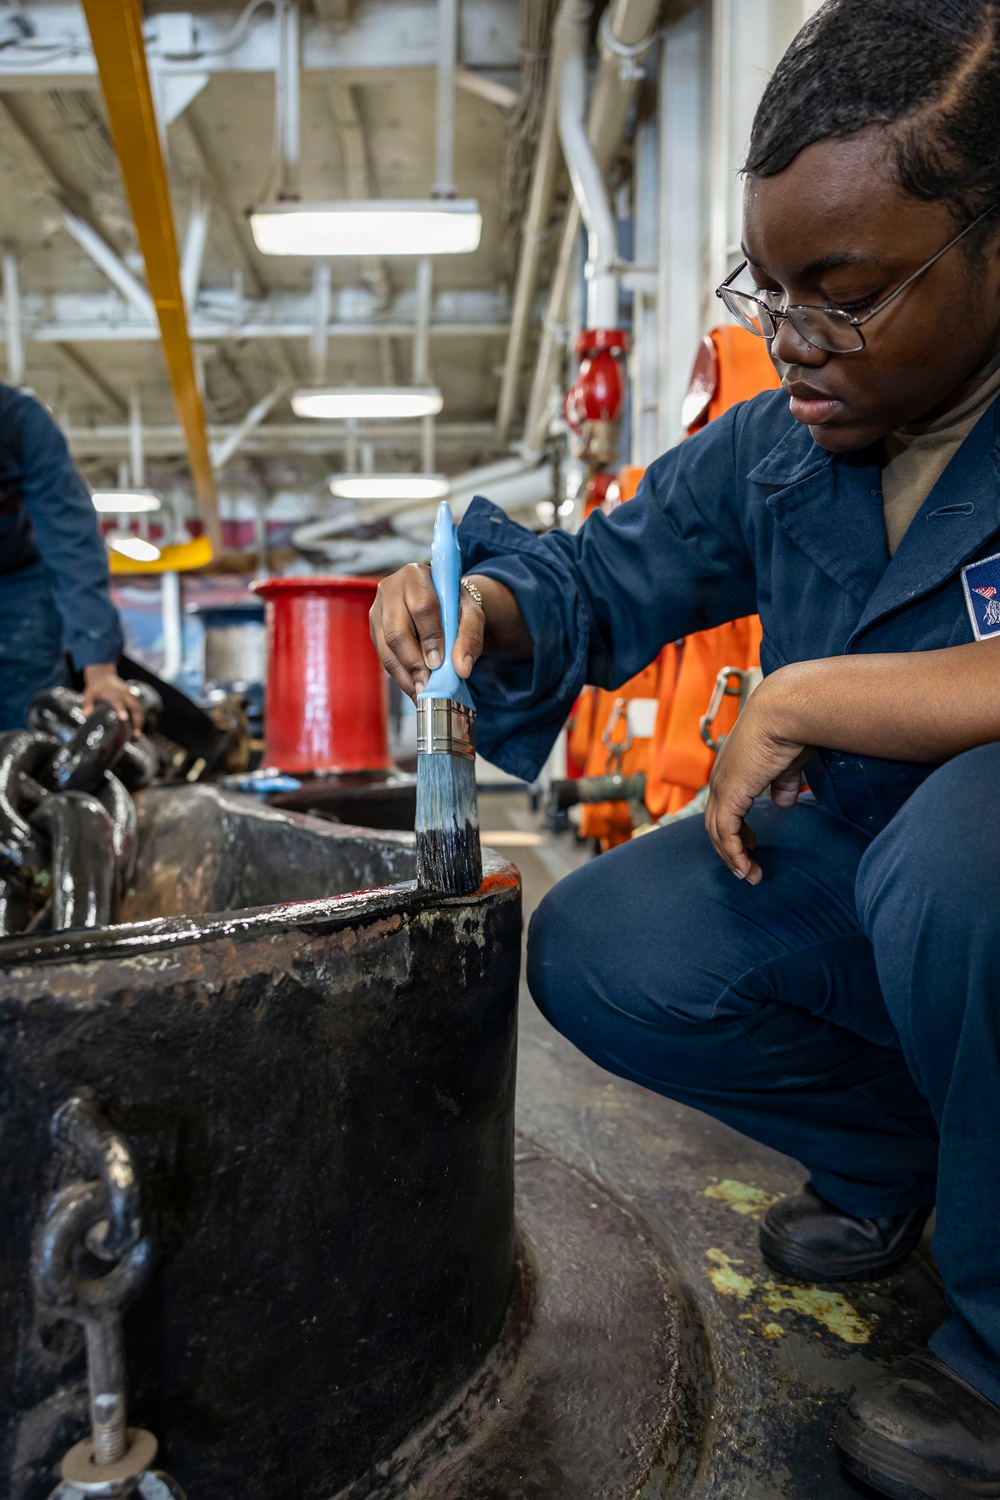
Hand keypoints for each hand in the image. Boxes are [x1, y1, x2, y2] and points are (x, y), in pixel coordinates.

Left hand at [82, 664, 144, 734]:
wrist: (103, 676)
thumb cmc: (96, 688)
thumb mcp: (88, 694)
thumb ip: (88, 704)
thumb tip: (86, 715)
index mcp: (112, 692)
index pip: (117, 701)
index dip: (121, 709)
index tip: (124, 718)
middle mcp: (124, 694)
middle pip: (134, 707)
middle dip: (137, 720)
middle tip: (136, 735)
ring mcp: (130, 695)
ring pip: (139, 709)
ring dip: (140, 722)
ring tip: (137, 736)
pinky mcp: (134, 698)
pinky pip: (139, 709)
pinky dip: (140, 720)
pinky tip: (137, 730)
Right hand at [370, 563, 484, 699]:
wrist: (438, 599)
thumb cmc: (454, 604)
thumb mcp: (470, 614)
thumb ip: (470, 638)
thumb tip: (461, 669)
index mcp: (416, 575)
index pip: (422, 607)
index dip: (430, 637)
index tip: (438, 663)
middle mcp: (390, 589)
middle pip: (396, 631)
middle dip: (413, 662)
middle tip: (427, 685)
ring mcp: (377, 610)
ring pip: (386, 648)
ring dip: (404, 674)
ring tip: (422, 692)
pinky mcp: (374, 629)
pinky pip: (384, 656)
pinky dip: (400, 675)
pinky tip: (414, 687)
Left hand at [704, 675, 811, 883]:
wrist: (785, 712)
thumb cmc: (790, 730)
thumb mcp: (787, 764)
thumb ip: (783, 784)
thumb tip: (783, 803)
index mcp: (731, 768)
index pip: (724, 806)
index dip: (735, 828)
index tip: (750, 844)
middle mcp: (720, 778)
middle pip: (716, 823)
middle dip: (731, 848)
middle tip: (747, 868)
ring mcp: (721, 787)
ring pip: (717, 833)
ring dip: (732, 858)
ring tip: (749, 875)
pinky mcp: (729, 796)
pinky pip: (726, 834)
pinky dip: (734, 854)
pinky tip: (746, 867)